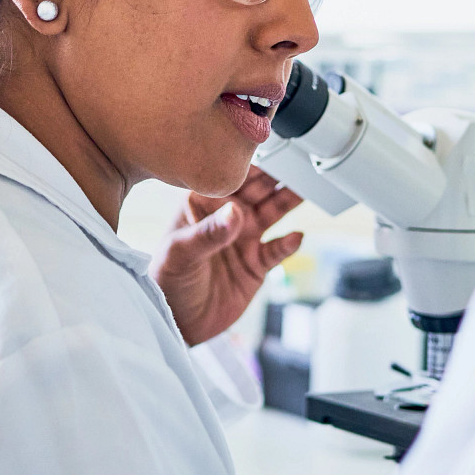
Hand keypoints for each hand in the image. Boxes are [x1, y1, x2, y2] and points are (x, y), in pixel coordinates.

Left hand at [152, 167, 305, 345]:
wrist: (177, 323)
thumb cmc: (166, 281)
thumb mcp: (180, 254)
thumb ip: (207, 234)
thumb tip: (234, 212)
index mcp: (202, 204)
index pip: (229, 177)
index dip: (248, 163)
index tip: (268, 151)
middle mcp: (225, 216)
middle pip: (257, 189)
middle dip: (277, 175)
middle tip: (299, 163)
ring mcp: (243, 238)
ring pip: (273, 212)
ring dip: (289, 200)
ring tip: (308, 190)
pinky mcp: (256, 263)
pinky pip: (278, 249)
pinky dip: (289, 243)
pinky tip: (297, 237)